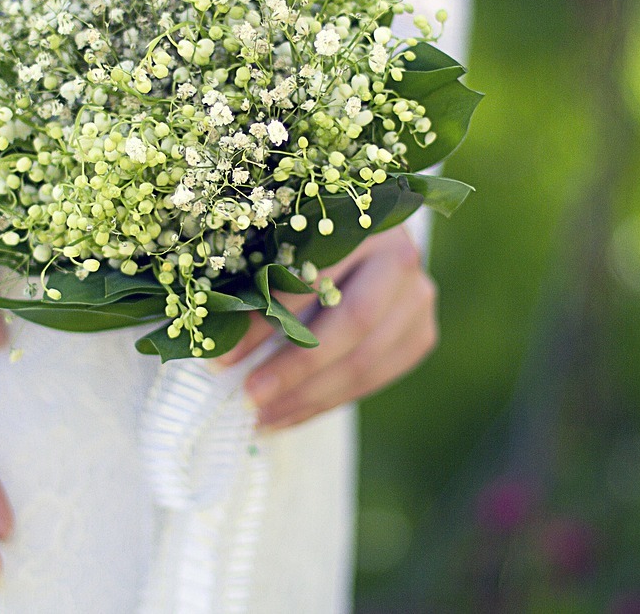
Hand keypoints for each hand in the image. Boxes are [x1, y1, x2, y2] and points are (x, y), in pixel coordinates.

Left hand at [219, 226, 438, 429]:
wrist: (367, 243)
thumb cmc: (307, 241)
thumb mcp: (283, 246)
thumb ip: (260, 282)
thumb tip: (218, 339)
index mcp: (361, 221)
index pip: (314, 277)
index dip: (268, 319)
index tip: (224, 354)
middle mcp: (400, 257)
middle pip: (351, 323)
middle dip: (295, 367)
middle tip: (250, 396)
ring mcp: (418, 298)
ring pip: (365, 360)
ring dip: (308, 396)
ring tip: (263, 418)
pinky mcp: (421, 333)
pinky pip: (374, 379)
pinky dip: (327, 402)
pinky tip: (289, 414)